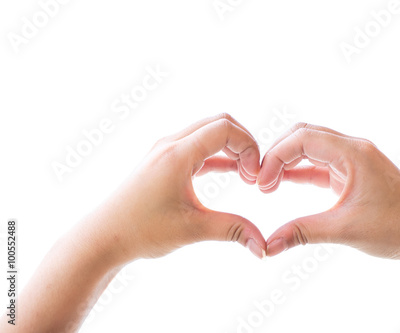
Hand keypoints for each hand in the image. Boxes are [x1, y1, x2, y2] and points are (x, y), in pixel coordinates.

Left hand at [95, 113, 266, 261]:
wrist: (103, 237)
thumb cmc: (141, 231)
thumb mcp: (192, 230)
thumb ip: (233, 231)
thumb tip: (264, 247)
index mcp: (177, 154)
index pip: (224, 128)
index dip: (248, 146)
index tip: (254, 177)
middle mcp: (171, 145)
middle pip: (219, 123)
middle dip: (243, 143)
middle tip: (253, 174)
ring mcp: (166, 151)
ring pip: (208, 133)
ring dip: (231, 148)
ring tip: (246, 175)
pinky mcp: (164, 162)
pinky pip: (198, 148)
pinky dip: (218, 156)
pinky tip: (231, 173)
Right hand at [258, 122, 399, 331]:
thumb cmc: (396, 229)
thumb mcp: (344, 230)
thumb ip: (302, 233)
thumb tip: (268, 246)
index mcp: (354, 152)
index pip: (303, 138)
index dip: (276, 156)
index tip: (261, 183)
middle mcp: (353, 149)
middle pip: (304, 135)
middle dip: (278, 154)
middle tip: (261, 181)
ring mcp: (354, 159)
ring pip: (311, 147)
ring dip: (287, 161)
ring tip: (268, 184)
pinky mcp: (353, 172)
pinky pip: (319, 164)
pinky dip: (299, 171)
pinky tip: (283, 183)